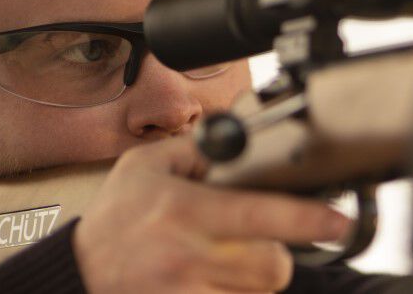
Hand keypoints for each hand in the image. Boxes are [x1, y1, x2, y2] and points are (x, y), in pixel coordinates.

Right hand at [72, 136, 348, 292]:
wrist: (75, 273)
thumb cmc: (118, 217)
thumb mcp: (149, 165)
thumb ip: (201, 148)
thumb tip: (248, 134)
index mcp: (182, 211)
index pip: (257, 215)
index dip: (305, 219)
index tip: (337, 221)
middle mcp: (185, 257)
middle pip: (273, 266)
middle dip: (276, 254)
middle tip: (255, 242)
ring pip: (258, 292)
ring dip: (252, 279)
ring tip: (220, 262)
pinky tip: (208, 281)